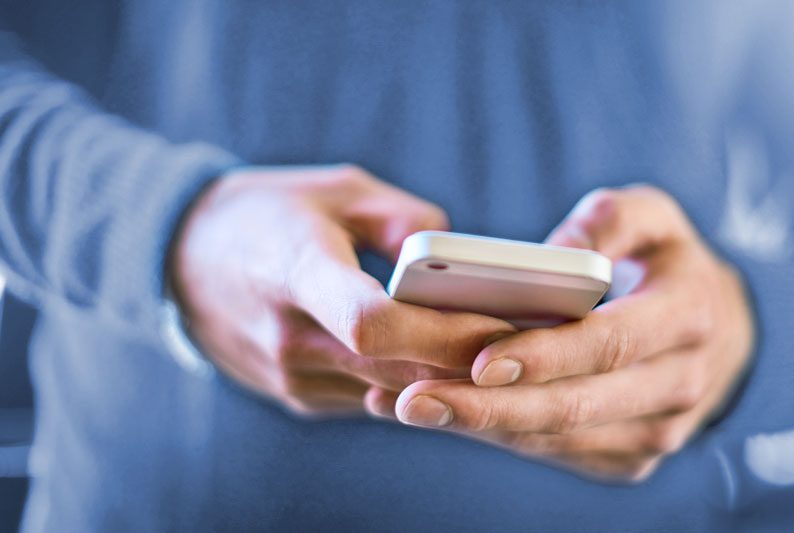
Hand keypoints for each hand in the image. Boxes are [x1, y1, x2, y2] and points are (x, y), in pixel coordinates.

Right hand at [170, 165, 513, 416]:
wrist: (182, 259)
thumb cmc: (265, 213)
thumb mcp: (335, 190)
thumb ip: (403, 219)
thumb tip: (458, 257)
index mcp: (294, 270)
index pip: (370, 321)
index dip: (442, 331)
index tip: (503, 322)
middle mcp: (288, 336)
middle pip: (395, 367)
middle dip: (466, 359)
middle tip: (530, 340)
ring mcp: (289, 376)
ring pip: (389, 391)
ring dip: (444, 375)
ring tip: (497, 348)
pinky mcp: (296, 395)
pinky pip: (369, 396)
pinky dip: (408, 381)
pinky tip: (438, 358)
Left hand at [367, 185, 753, 481]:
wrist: (717, 329)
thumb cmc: (667, 263)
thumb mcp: (655, 219)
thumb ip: (613, 217)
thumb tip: (559, 250)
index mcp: (687, 316)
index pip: (611, 343)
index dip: (546, 355)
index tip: (480, 362)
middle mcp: (679, 383)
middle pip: (576, 406)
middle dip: (491, 409)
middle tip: (416, 402)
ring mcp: (658, 429)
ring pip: (558, 438)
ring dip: (482, 427)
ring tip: (412, 407)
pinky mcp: (631, 454)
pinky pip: (558, 452)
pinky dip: (500, 435)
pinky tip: (446, 414)